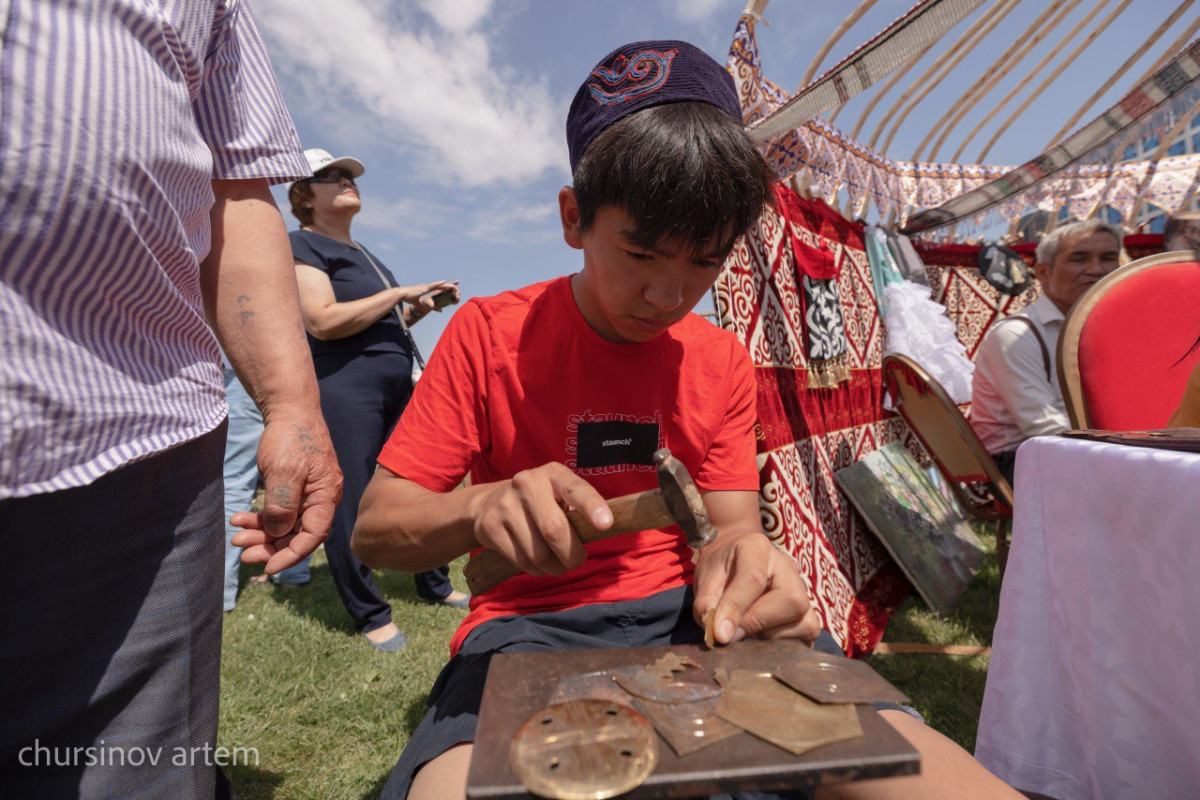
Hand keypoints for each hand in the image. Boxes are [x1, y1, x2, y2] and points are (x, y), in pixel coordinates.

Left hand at [230, 410, 342, 573]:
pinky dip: (261, 518)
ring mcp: (307, 493)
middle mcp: (320, 498)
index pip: (313, 536)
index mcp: (325, 496)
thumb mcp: (284, 471)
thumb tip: (278, 533)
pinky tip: (240, 518)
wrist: (290, 409)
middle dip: (271, 546)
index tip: (268, 567)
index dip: (291, 555)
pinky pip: (279, 511)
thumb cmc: (291, 436)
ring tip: (236, 537)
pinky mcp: (294, 488)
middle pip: (298, 534)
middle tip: (243, 553)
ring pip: (286, 524)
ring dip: (262, 533)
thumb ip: (283, 504)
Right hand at [403, 280, 458, 310]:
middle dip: (449, 284)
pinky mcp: (424, 288)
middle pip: (441, 285)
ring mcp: (426, 287)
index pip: (438, 288)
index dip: (446, 287)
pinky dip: (439, 284)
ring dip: (446, 284)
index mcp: (427, 289)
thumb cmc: (409, 298)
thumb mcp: (420, 304)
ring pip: (438, 285)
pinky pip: (433, 286)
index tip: (453, 286)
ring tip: (454, 284)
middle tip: (458, 282)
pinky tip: (445, 282)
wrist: (402, 294)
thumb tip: (439, 310)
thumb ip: (429, 307)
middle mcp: (427, 287)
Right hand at [473, 463, 611, 577]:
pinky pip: (520, 560)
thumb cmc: (539, 502)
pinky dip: (535, 570)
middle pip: (554, 529)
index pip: (575, 489)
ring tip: (557, 566)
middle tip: (576, 562)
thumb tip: (598, 534)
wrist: (488, 502)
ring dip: (554, 567)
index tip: (606, 524)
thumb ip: (576, 510)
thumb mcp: (557, 495)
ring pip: (538, 552)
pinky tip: (538, 566)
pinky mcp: (489, 525)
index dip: (592, 506)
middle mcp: (527, 483)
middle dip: (571, 555)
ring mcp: (505, 504)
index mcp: (552, 473)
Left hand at [692, 533, 820, 645]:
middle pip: (791, 600)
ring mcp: (802, 588)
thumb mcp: (705, 582)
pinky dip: (786, 641)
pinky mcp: (809, 610)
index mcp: (756, 547)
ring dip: (772, 635)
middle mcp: (787, 566)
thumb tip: (721, 635)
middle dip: (759, 622)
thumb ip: (708, 605)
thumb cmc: (719, 572)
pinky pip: (808, 631)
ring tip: (748, 631)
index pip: (754, 578)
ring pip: (805, 620)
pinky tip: (763, 637)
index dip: (736, 609)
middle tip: (734, 632)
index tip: (720, 635)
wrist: (731, 563)